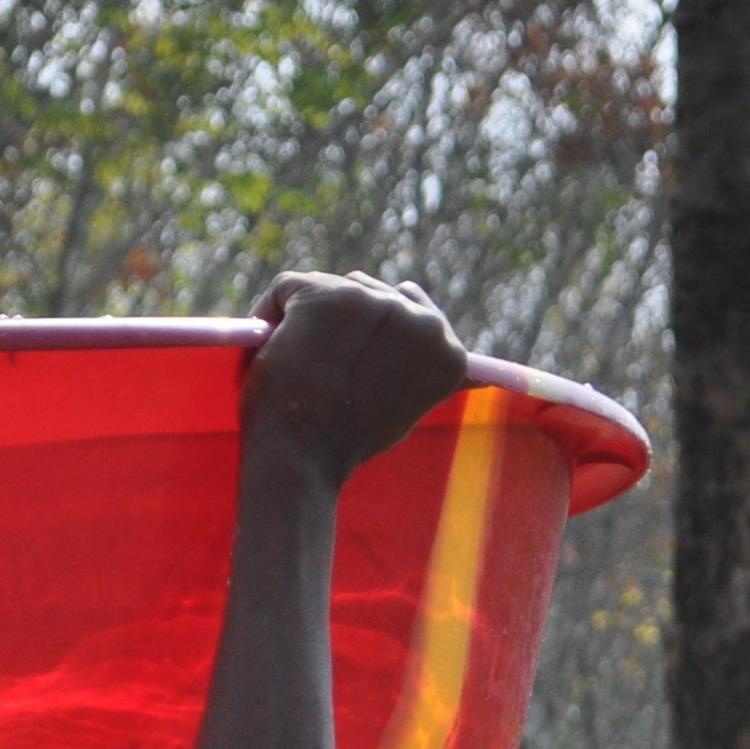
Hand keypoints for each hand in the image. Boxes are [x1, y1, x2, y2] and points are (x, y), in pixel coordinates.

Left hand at [243, 271, 470, 487]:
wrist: (301, 462)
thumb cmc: (344, 444)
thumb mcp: (407, 408)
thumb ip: (424, 373)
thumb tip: (481, 375)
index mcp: (447, 352)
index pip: (408, 312)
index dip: (371, 338)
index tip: (353, 370)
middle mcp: (419, 319)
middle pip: (368, 294)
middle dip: (341, 325)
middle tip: (321, 374)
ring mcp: (372, 303)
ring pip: (329, 288)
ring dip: (308, 319)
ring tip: (299, 366)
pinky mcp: (322, 296)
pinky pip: (286, 287)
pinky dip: (269, 314)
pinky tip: (268, 351)